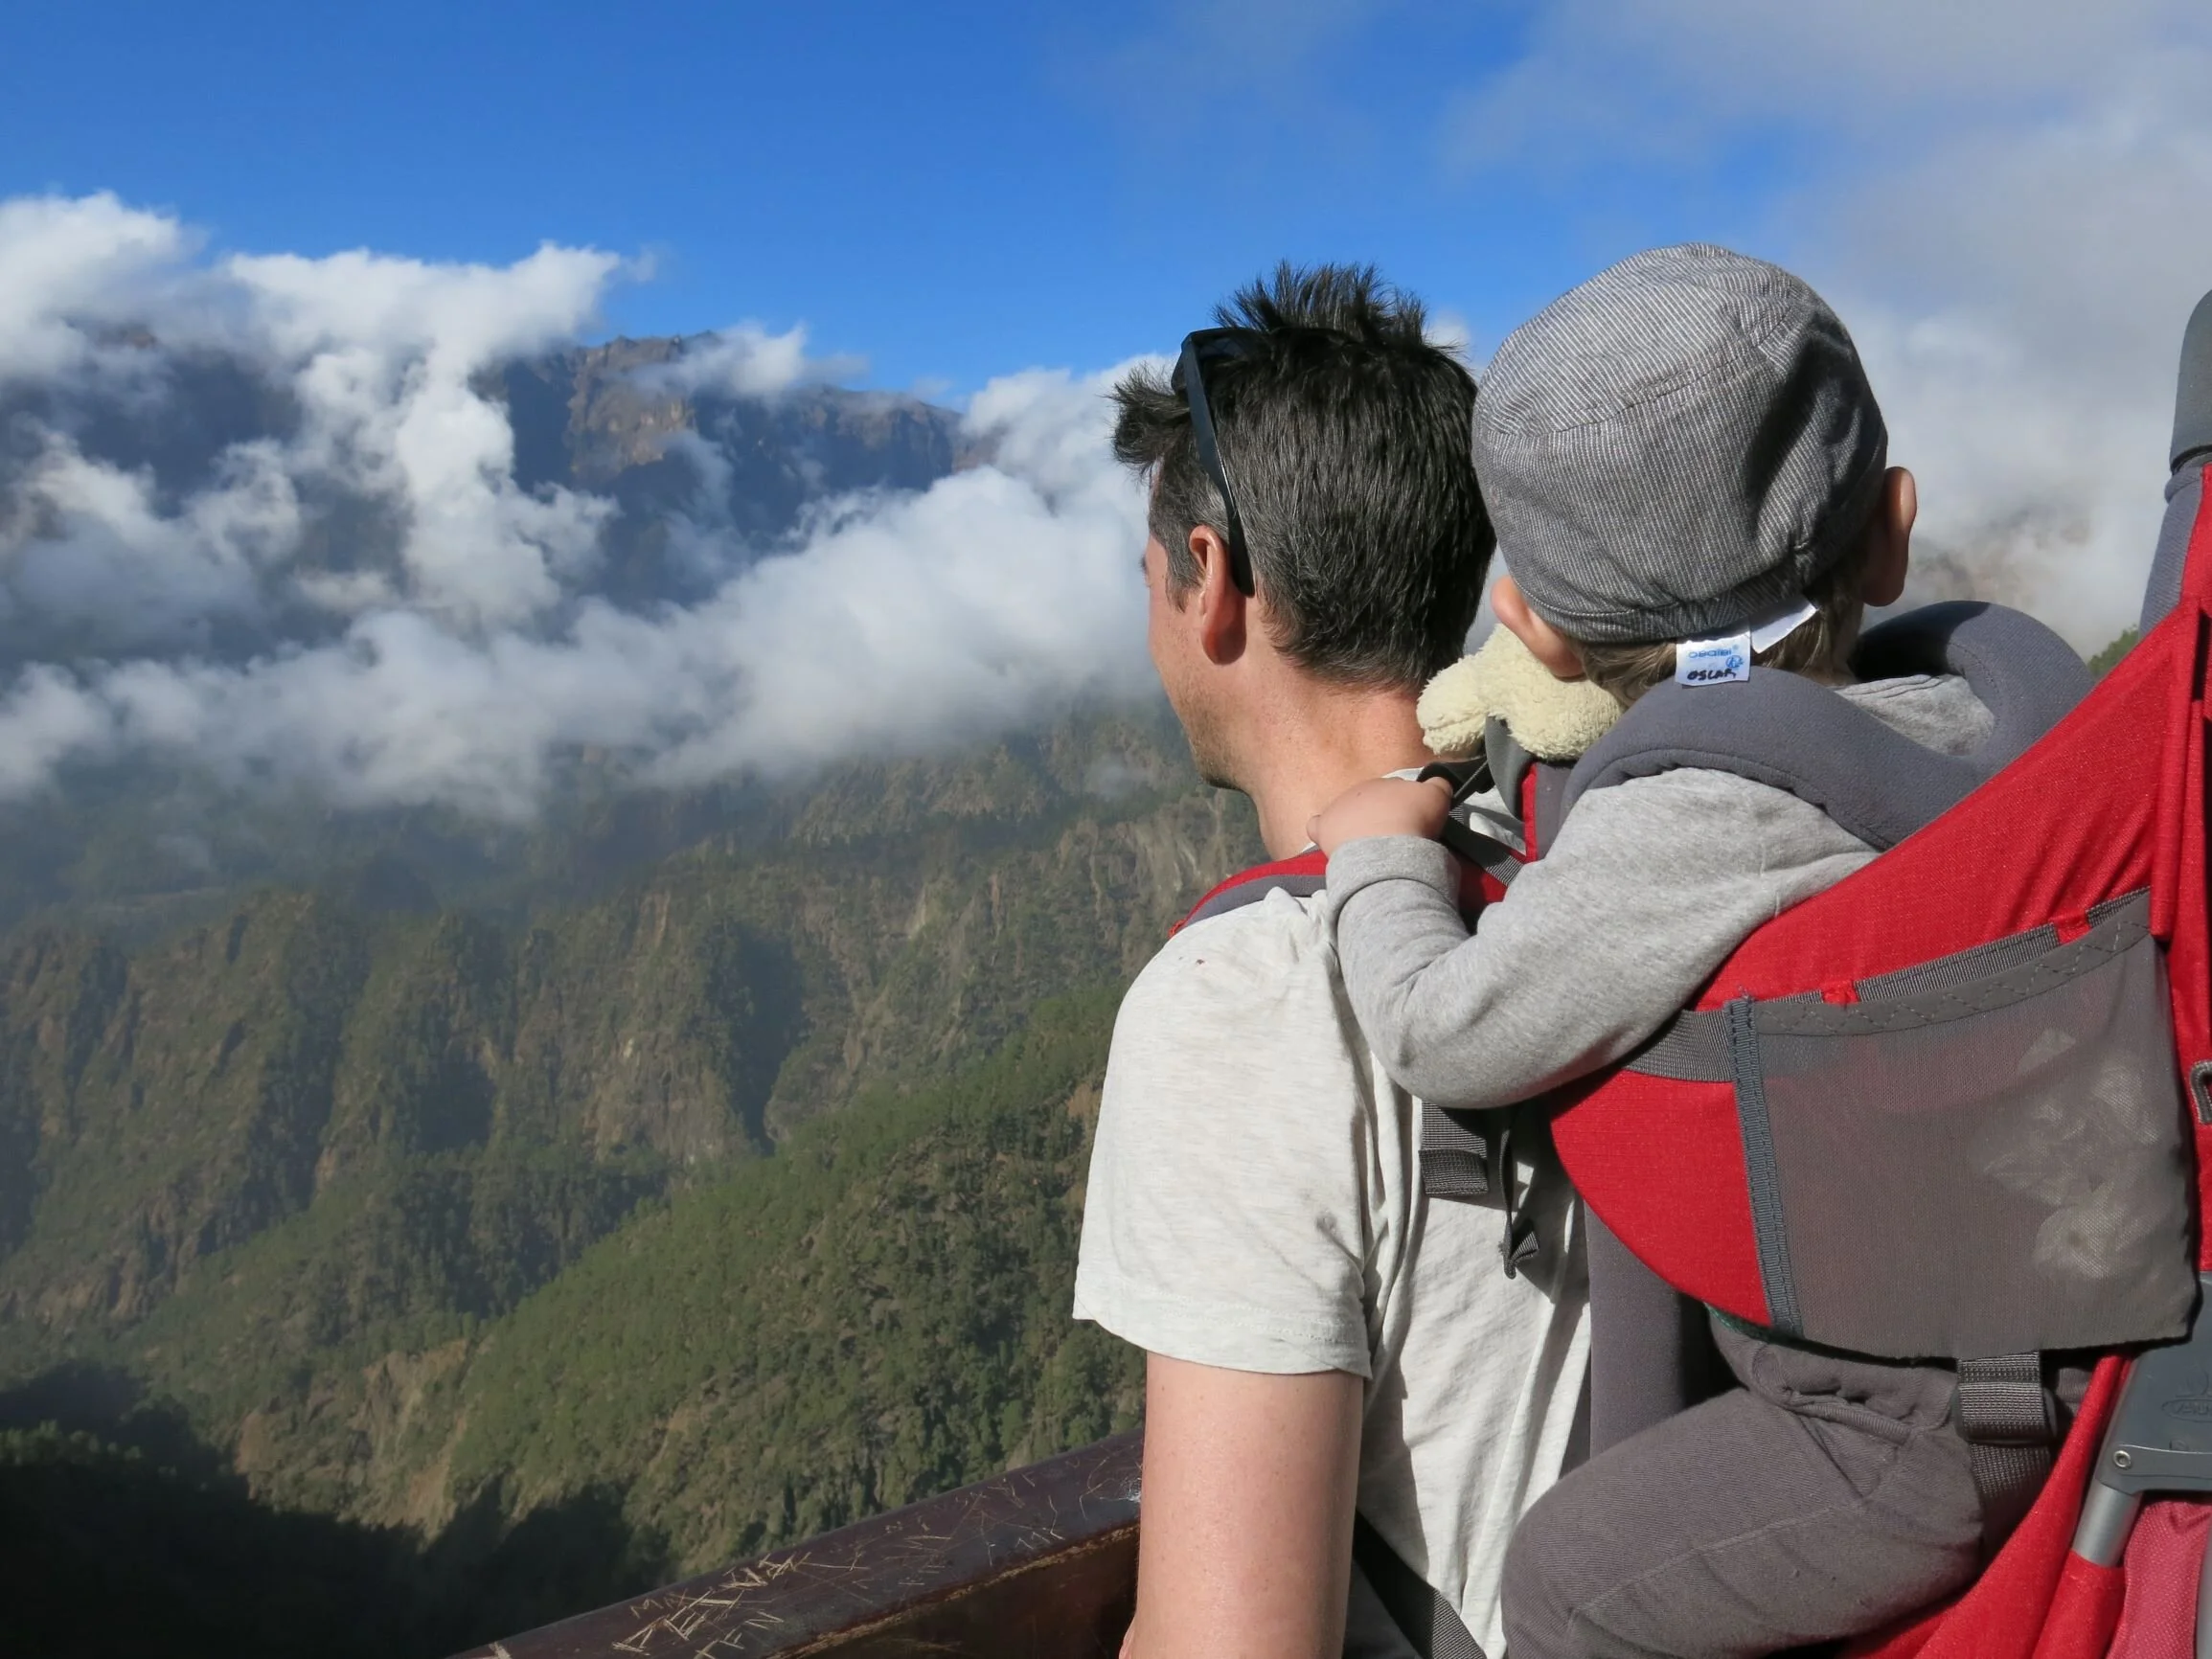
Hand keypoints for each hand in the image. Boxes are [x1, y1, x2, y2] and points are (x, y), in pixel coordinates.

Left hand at [1307, 775, 1451, 854]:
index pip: (1397, 791)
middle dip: (1383, 815)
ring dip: (1357, 824)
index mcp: (1386, 782)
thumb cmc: (1414, 819)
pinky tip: (1329, 838)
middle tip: (1395, 836)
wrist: (1388, 847)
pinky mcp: (1324, 829)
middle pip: (1372, 802)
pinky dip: (1322, 830)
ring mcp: (1339, 808)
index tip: (1415, 822)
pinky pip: (1317, 825)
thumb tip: (1438, 782)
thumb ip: (1438, 785)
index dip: (1407, 807)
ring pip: (1347, 813)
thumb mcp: (1438, 796)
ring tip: (1370, 844)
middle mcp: (1360, 790)